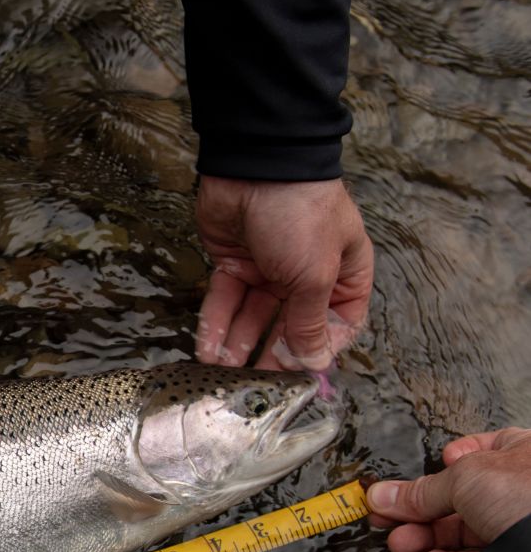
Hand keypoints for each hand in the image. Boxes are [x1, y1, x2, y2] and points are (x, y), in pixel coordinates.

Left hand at [194, 176, 373, 371]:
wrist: (255, 167)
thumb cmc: (301, 214)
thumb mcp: (315, 274)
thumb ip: (310, 322)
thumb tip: (313, 361)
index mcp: (344, 274)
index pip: (337, 325)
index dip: (318, 352)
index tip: (299, 377)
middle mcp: (308, 273)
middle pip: (290, 325)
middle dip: (271, 355)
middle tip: (254, 385)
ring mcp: (269, 268)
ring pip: (253, 317)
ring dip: (238, 345)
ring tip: (223, 375)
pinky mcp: (234, 262)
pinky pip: (225, 301)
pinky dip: (216, 325)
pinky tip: (207, 350)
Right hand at [367, 428, 530, 551]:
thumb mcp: (465, 478)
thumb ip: (421, 490)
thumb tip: (382, 495)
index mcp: (519, 455)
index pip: (472, 455)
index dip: (439, 467)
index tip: (408, 484)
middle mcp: (519, 491)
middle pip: (456, 500)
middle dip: (417, 513)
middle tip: (387, 520)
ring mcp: (517, 529)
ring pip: (460, 535)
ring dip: (424, 540)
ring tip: (403, 545)